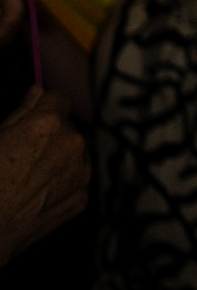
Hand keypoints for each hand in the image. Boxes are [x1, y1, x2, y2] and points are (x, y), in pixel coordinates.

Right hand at [0, 86, 89, 266]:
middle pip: (67, 128)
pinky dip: (61, 184)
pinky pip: (75, 180)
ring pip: (74, 153)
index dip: (46, 106)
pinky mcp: (82, 197)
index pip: (59, 99)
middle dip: (50, 136)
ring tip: (27, 178)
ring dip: (58, 159)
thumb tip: (37, 91)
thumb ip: (21, 112)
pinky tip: (35, 195)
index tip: (37, 114)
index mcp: (47, 124)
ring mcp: (79, 172)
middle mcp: (71, 144)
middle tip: (22, 156)